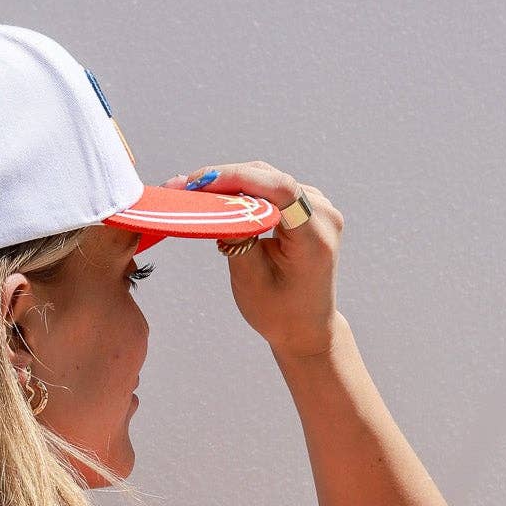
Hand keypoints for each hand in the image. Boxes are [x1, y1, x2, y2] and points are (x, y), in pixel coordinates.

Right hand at [163, 162, 344, 356]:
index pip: (280, 190)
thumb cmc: (280, 313)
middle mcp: (323, 215)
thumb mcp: (252, 281)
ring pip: (268, 179)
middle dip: (225, 178)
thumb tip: (216, 205)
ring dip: (230, 182)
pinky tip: (215, 195)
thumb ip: (237, 239)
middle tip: (182, 186)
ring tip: (192, 190)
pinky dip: (242, 190)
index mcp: (315, 237)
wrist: (306, 327)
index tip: (199, 183)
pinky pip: (271, 189)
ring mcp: (319, 208)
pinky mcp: (308, 207)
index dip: (238, 179)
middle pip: (271, 179)